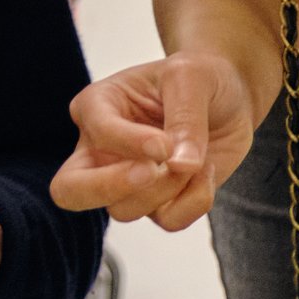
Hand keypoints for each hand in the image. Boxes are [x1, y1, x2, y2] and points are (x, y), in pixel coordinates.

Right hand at [48, 52, 255, 230]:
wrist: (228, 98)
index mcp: (97, 106)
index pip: (95, 133)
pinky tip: (205, 172)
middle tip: (149, 172)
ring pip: (125, 209)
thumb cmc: (199, 78)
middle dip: (107, 187)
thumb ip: (185, 119)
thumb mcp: (192, 77)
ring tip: (197, 159)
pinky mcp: (156, 203)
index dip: (129, 143)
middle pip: (69, 190)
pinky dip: (194, 201)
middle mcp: (100, 148)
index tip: (165, 143)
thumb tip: (180, 166)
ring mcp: (125, 181)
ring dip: (169, 189)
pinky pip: (168, 221)